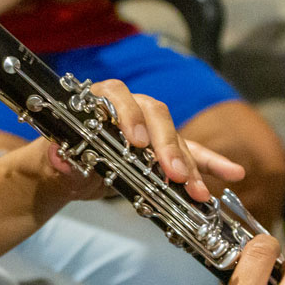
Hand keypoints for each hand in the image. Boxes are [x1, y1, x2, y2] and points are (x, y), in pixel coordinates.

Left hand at [29, 79, 244, 208]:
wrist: (66, 172)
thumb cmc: (58, 159)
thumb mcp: (51, 162)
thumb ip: (55, 159)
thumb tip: (60, 156)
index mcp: (98, 100)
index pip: (116, 94)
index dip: (128, 114)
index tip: (136, 141)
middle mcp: (129, 109)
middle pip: (154, 115)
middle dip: (167, 145)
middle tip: (174, 174)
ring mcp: (150, 129)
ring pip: (175, 138)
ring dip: (190, 164)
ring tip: (199, 191)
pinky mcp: (164, 150)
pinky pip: (192, 153)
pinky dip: (211, 163)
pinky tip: (234, 172)